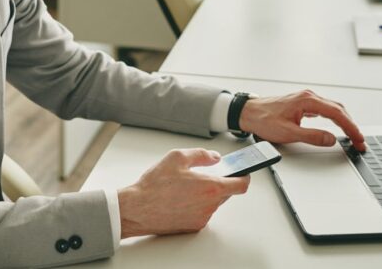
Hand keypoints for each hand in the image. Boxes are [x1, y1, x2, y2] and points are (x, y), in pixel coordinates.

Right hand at [117, 148, 249, 237]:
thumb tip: (214, 157)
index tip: (242, 172)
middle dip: (219, 183)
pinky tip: (180, 197)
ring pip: (213, 203)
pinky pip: (202, 212)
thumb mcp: (177, 157)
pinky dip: (196, 204)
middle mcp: (209, 205)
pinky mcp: (193, 226)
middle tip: (205, 175)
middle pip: (226, 193)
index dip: (244, 176)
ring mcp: (202, 217)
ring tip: (185, 186)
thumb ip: (201, 155)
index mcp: (210, 188)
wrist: (137, 209)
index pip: (241, 185)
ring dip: (206, 194)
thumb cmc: (154, 186)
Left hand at [239, 90, 366, 151]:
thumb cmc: (263, 119)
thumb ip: (312, 136)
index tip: (359, 139)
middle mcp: (309, 97)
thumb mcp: (288, 133)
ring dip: (345, 122)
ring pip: (333, 109)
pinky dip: (335, 119)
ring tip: (353, 136)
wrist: (248, 112)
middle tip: (360, 141)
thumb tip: (331, 139)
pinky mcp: (303, 104)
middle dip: (351, 126)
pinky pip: (325, 110)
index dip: (351, 128)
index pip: (337, 114)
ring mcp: (306, 99)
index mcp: (307, 100)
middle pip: (339, 110)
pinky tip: (338, 127)